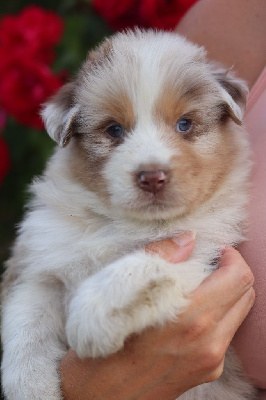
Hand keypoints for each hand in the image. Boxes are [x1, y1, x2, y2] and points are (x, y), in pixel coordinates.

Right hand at [60, 235, 254, 399]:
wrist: (96, 397)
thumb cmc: (103, 341)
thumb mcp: (122, 290)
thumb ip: (160, 258)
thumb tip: (187, 239)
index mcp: (191, 317)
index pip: (238, 278)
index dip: (231, 256)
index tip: (215, 250)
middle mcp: (209, 342)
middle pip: (246, 294)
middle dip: (232, 272)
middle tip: (209, 263)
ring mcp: (210, 361)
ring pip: (239, 314)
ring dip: (228, 293)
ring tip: (200, 285)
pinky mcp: (206, 372)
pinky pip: (226, 334)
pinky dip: (219, 315)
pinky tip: (191, 312)